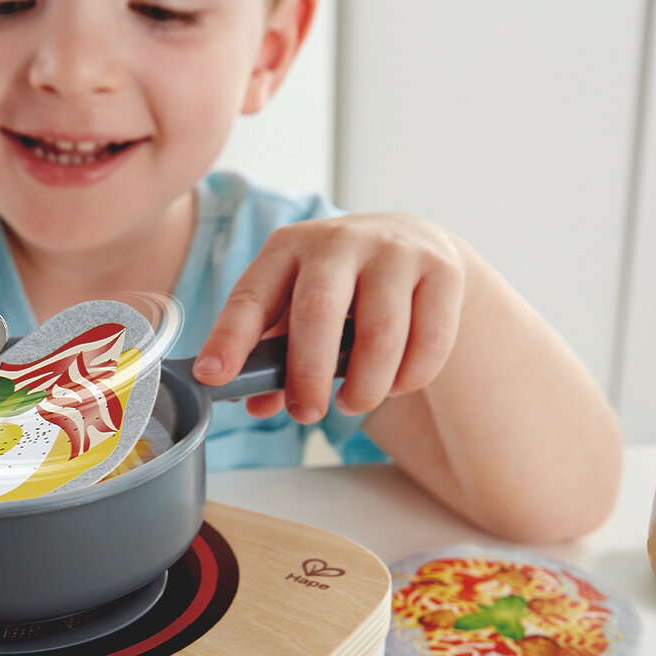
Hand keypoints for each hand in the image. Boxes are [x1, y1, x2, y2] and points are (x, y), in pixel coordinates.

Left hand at [192, 214, 466, 423]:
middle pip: (317, 312)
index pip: (251, 295)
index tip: (213, 376)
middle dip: (307, 374)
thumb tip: (254, 403)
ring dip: (365, 385)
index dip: (230, 338)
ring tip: (354, 404)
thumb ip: (274, 354)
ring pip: (380, 333)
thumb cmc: (340, 287)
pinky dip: (411, 377)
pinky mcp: (442, 270)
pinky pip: (429, 339)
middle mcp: (338, 240)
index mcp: (288, 248)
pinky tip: (396, 384)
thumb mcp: (297, 305)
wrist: (413, 244)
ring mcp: (394, 251)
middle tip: (305, 414)